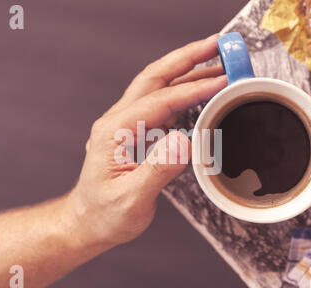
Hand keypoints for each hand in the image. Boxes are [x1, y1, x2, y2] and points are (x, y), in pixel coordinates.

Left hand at [64, 34, 225, 247]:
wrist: (88, 221)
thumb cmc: (104, 213)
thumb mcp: (130, 199)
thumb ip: (157, 170)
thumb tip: (184, 141)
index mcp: (114, 132)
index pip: (159, 101)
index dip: (192, 89)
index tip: (221, 81)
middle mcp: (118, 121)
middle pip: (155, 77)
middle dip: (187, 58)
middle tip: (217, 44)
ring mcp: (127, 124)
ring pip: (158, 86)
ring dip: (187, 70)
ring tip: (216, 61)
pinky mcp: (136, 132)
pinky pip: (162, 104)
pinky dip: (184, 92)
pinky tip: (200, 90)